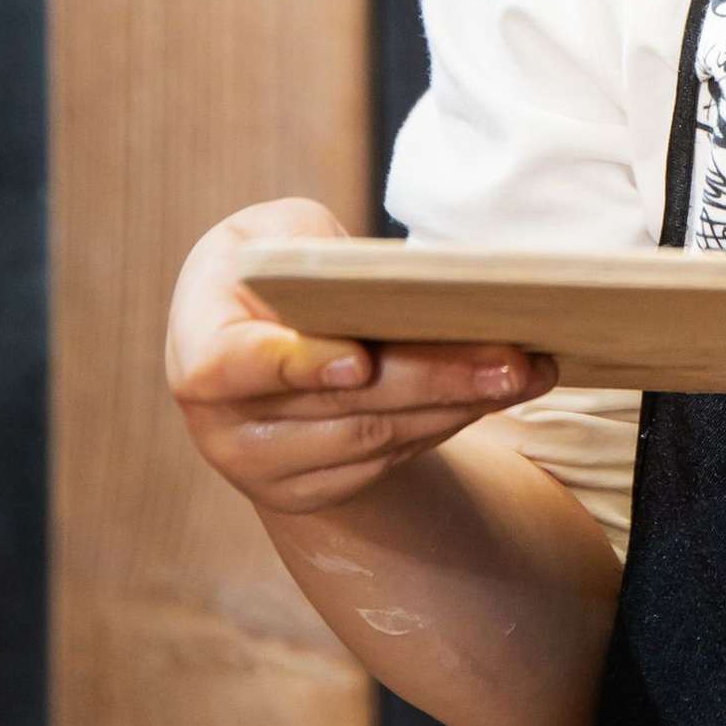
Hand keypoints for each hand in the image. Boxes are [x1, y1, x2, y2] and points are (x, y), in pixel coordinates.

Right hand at [167, 198, 553, 518]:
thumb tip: (380, 285)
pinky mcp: (312, 492)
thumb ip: (310, 252)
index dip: (296, 366)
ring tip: (526, 371)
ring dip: (458, 404)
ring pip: (376, 439)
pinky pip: (391, 459)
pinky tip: (496, 392)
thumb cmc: (271, 266)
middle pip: (339, 407)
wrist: (257, 336)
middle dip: (431, 379)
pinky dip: (448, 421)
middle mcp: (222, 424)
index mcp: (200, 347)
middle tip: (509, 360)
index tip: (358, 361)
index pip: (233, 367)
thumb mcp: (273, 232)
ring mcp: (265, 470)